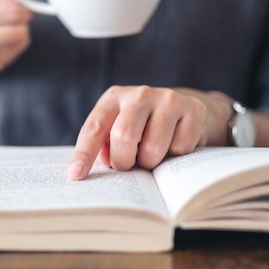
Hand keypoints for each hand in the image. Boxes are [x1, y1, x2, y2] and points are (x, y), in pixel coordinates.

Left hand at [67, 86, 232, 179]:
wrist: (183, 110)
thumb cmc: (142, 128)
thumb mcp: (117, 130)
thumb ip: (104, 146)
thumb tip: (101, 164)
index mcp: (113, 98)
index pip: (94, 128)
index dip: (84, 153)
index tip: (75, 175)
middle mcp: (139, 94)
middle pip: (124, 136)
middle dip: (124, 161)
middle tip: (128, 165)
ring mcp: (167, 98)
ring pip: (154, 147)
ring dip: (150, 162)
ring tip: (151, 155)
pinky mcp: (192, 108)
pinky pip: (180, 148)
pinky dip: (175, 156)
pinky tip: (173, 144)